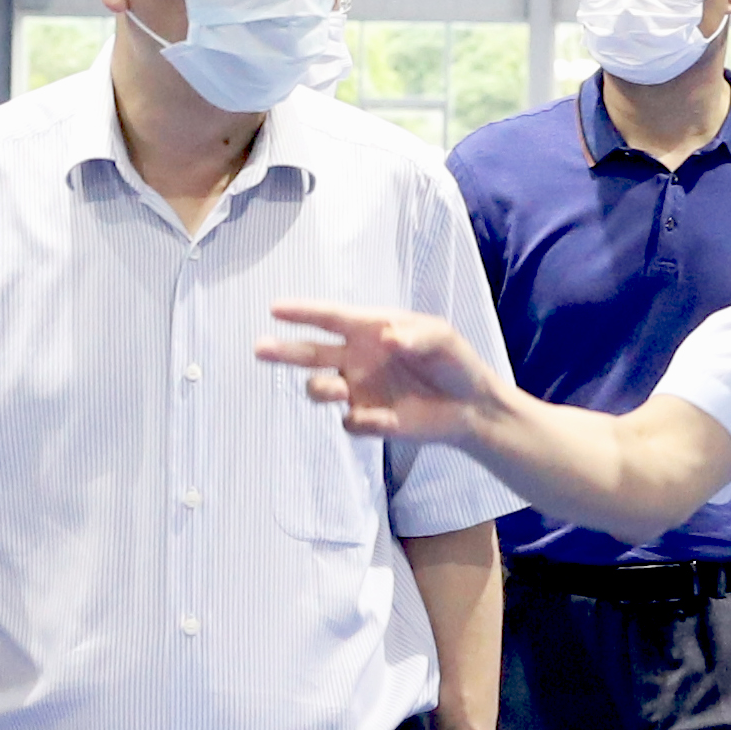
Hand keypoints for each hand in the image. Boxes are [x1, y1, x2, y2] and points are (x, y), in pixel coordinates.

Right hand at [259, 302, 511, 443]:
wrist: (470, 406)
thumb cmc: (454, 362)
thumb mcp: (443, 338)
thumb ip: (416, 335)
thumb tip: (387, 337)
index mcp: (370, 330)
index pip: (330, 318)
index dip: (303, 312)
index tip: (275, 308)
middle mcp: (356, 359)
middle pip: (309, 354)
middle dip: (283, 350)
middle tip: (260, 348)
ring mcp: (359, 391)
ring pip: (319, 388)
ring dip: (320, 388)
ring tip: (337, 389)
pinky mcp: (369, 421)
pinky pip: (351, 422)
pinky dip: (363, 421)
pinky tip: (387, 420)